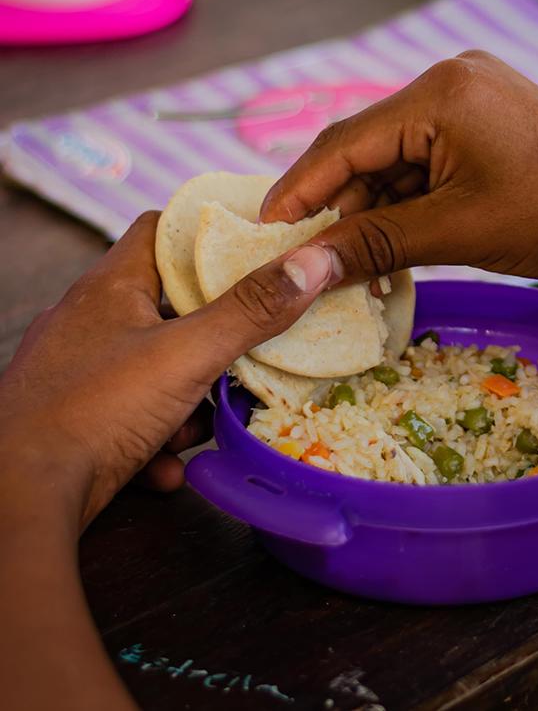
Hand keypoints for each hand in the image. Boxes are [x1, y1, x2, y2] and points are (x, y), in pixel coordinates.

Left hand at [0, 212, 332, 529]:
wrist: (18, 499)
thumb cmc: (95, 411)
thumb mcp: (189, 355)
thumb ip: (253, 310)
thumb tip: (314, 262)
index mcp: (109, 289)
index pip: (161, 231)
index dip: (211, 237)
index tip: (259, 256)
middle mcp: (88, 323)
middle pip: (169, 308)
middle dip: (215, 339)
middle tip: (251, 353)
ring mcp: (76, 374)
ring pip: (154, 371)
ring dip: (188, 403)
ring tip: (201, 427)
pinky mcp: (71, 425)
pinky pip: (129, 420)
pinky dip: (156, 441)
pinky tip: (167, 466)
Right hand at [260, 51, 537, 283]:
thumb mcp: (456, 231)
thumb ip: (371, 244)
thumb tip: (298, 270)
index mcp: (439, 91)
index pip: (340, 143)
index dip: (296, 194)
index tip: (261, 238)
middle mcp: (453, 82)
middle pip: (368, 152)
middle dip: (344, 212)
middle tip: (316, 270)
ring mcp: (478, 102)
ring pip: (400, 163)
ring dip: (380, 215)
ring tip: (361, 273)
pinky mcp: (496, 127)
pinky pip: (434, 165)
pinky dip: (415, 207)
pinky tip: (400, 250)